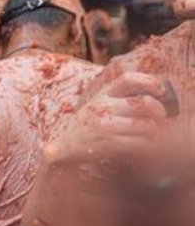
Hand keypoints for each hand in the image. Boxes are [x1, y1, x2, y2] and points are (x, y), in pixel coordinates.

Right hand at [45, 72, 169, 166]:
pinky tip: (144, 144)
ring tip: (153, 134)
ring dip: (154, 131)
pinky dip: (147, 144)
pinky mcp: (107, 143)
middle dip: (159, 112)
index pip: (127, 79)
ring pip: (145, 125)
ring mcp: (105, 125)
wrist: (64, 146)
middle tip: (161, 118)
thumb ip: (118, 98)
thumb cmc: (87, 125)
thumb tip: (153, 96)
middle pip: (143, 103)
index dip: (149, 81)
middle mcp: (103, 107)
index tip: (161, 91)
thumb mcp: (97, 104)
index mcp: (102, 94)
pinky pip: (138, 143)